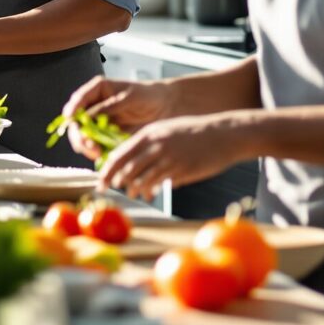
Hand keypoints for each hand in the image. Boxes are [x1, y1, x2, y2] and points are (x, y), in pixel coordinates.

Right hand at [59, 76, 177, 159]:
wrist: (166, 108)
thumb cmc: (148, 95)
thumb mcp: (129, 97)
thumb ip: (109, 106)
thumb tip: (89, 115)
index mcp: (97, 91)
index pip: (78, 99)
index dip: (72, 109)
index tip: (71, 118)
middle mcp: (93, 107)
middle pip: (76, 122)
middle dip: (79, 135)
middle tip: (87, 145)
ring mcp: (99, 124)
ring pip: (84, 137)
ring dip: (87, 147)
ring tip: (97, 153)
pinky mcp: (106, 138)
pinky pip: (97, 147)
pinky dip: (99, 153)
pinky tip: (104, 156)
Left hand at [98, 114, 256, 200]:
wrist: (223, 134)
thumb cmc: (194, 133)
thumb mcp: (166, 130)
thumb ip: (148, 144)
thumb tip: (132, 163)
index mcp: (148, 134)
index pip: (119, 154)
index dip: (107, 169)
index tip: (101, 180)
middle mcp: (155, 146)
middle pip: (125, 168)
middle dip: (113, 181)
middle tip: (108, 189)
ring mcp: (168, 158)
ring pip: (141, 179)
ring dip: (133, 189)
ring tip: (132, 193)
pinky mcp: (181, 170)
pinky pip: (159, 184)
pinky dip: (150, 190)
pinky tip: (149, 194)